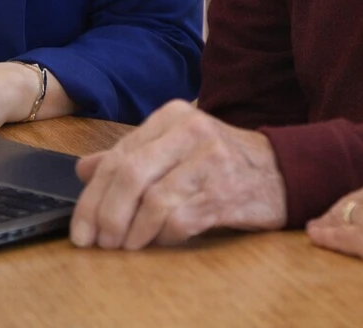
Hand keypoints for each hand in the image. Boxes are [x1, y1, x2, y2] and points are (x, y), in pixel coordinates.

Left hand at [69, 100, 286, 248]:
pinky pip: (180, 220)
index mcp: (173, 116)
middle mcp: (192, 131)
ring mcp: (211, 161)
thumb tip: (83, 170)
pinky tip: (160, 241)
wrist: (282, 171)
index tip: (80, 229)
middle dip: (106, 216)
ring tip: (126, 246)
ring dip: (132, 232)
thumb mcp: (175, 148)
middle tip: (99, 243)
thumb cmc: (221, 161)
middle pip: (131, 175)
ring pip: (153, 200)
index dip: (92, 197)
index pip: (119, 156)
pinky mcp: (226, 192)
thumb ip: (131, 155)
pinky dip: (162, 237)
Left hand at [305, 174, 362, 279]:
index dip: (359, 200)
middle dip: (338, 208)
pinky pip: (337, 235)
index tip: (353, 205)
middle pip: (351, 201)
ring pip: (340, 215)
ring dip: (327, 221)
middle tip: (326, 215)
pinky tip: (313, 236)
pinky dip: (322, 235)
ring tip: (316, 226)